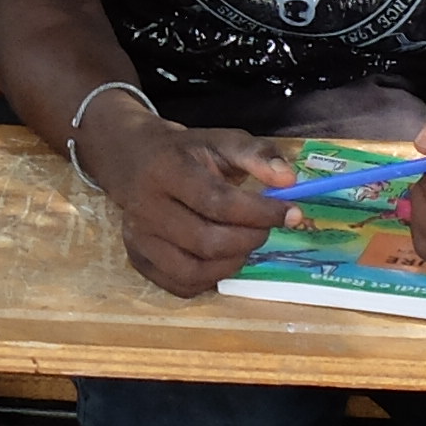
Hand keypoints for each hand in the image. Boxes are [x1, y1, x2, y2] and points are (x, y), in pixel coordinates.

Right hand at [74, 104, 297, 298]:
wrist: (133, 159)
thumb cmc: (185, 152)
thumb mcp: (221, 141)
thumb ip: (257, 155)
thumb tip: (289, 181)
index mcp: (166, 169)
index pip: (217, 201)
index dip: (260, 212)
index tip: (291, 213)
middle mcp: (145, 207)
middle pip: (206, 241)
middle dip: (249, 239)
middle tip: (265, 227)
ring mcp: (138, 238)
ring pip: (194, 270)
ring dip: (232, 262)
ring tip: (244, 242)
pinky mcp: (137, 259)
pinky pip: (181, 284)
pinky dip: (210, 278)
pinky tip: (221, 256)